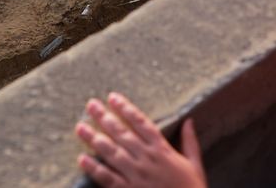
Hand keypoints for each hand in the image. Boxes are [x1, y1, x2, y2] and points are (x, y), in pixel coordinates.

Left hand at [74, 93, 206, 187]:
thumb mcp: (195, 164)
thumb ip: (190, 141)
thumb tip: (189, 121)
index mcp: (162, 149)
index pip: (141, 123)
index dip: (126, 109)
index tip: (112, 97)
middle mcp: (146, 159)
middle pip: (122, 133)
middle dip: (104, 118)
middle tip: (90, 105)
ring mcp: (136, 175)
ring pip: (111, 153)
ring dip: (94, 139)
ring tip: (80, 127)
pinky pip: (108, 178)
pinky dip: (94, 169)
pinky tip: (82, 159)